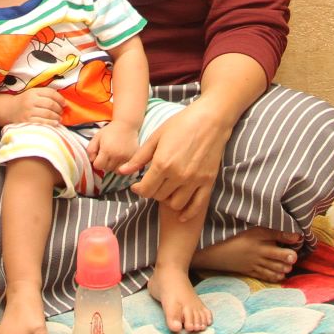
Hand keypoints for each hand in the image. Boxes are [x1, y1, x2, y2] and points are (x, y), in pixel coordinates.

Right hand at [11, 87, 64, 126]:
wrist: (9, 110)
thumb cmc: (25, 101)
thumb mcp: (33, 93)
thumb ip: (46, 94)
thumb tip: (63, 101)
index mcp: (33, 92)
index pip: (51, 93)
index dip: (60, 98)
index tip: (64, 104)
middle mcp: (30, 101)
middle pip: (50, 104)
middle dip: (59, 109)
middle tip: (61, 112)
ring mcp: (28, 112)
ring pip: (48, 114)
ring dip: (56, 117)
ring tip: (59, 118)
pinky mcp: (27, 121)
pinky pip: (42, 122)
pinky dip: (51, 123)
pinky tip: (55, 123)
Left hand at [87, 120, 139, 174]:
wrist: (127, 125)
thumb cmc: (110, 131)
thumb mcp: (97, 137)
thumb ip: (90, 149)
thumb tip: (92, 160)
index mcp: (107, 150)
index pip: (98, 166)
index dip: (96, 161)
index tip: (99, 155)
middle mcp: (117, 156)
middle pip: (107, 169)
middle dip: (105, 163)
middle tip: (107, 155)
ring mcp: (126, 158)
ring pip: (116, 170)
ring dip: (113, 166)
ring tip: (114, 157)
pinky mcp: (133, 158)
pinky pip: (126, 169)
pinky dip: (121, 166)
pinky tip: (120, 159)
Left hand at [124, 103, 230, 217]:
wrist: (210, 119)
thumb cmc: (181, 123)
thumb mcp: (156, 137)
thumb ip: (139, 157)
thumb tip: (122, 171)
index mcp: (162, 163)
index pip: (145, 189)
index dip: (138, 189)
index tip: (137, 185)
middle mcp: (178, 175)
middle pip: (158, 196)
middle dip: (152, 191)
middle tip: (153, 182)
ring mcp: (194, 180)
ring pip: (175, 203)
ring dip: (168, 199)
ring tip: (166, 189)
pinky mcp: (208, 181)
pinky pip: (196, 206)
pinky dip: (187, 213)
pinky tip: (181, 214)